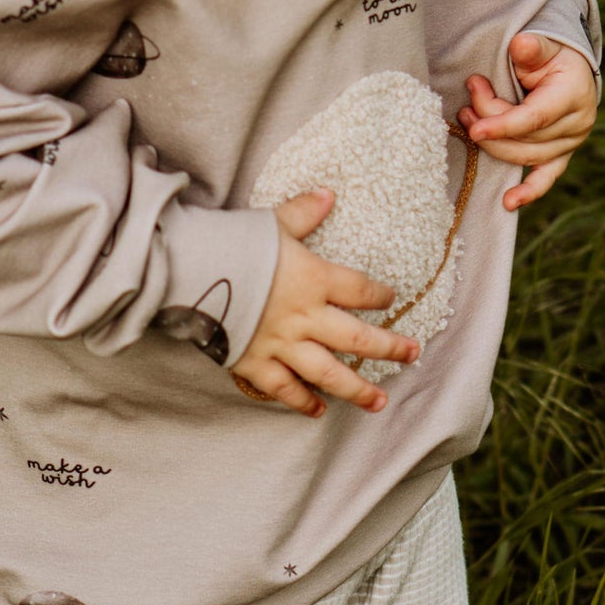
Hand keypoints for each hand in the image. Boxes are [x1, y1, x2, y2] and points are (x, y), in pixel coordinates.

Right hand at [234, 187, 418, 417]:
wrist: (192, 271)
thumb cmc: (233, 243)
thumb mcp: (273, 222)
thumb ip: (303, 212)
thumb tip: (328, 194)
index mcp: (315, 279)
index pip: (360, 291)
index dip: (380, 296)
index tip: (391, 300)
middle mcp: (306, 316)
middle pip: (358, 339)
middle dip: (389, 348)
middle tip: (412, 355)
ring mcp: (282, 344)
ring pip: (329, 373)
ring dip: (357, 389)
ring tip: (379, 401)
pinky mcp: (255, 363)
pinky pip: (285, 389)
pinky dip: (302, 402)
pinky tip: (318, 411)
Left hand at [458, 35, 597, 210]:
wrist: (571, 71)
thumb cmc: (552, 56)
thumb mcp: (543, 45)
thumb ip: (532, 48)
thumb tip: (521, 45)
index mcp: (573, 95)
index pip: (534, 118)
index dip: (502, 124)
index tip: (474, 129)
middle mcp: (576, 125)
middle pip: (524, 137)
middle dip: (489, 122)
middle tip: (466, 104)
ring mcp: (569, 144)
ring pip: (524, 156)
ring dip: (492, 144)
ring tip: (468, 119)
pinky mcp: (561, 156)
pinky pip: (545, 178)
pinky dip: (528, 192)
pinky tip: (508, 202)